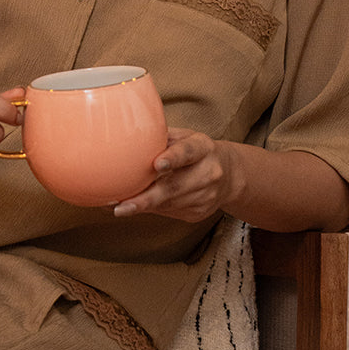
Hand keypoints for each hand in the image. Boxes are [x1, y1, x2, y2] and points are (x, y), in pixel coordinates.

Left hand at [112, 127, 239, 223]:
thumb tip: (126, 136)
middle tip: (122, 205)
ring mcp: (206, 196)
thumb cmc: (196, 151)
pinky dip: (150, 210)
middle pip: (175, 187)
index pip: (188, 152)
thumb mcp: (185, 137)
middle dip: (146, 198)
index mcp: (203, 148)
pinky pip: (170, 212)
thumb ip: (162, 137)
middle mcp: (208, 172)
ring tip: (118, 207)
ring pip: (169, 204)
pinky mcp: (199, 213)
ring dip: (142, 207)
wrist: (230, 175)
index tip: (157, 164)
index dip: (173, 158)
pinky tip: (134, 207)